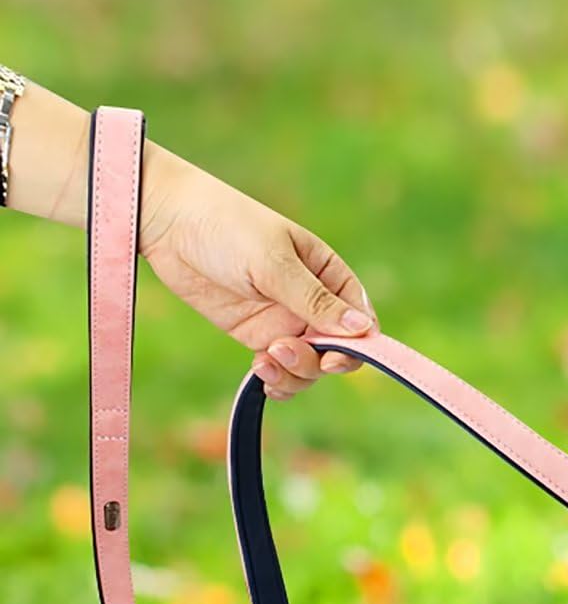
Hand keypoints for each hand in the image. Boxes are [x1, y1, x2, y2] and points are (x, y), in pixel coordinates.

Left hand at [138, 146, 375, 400]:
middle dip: (316, 361)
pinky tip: (260, 373)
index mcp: (329, 275)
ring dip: (294, 373)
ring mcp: (286, 322)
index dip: (356, 346)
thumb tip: (363, 330)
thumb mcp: (274, 263)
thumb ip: (315, 300)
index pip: (361, 321)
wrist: (167, 223)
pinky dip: (276, 380)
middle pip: (337, 351)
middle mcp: (313, 303)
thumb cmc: (227, 226)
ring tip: (264, 361)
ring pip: (310, 366)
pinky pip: (280, 370)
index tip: (334, 357)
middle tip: (284, 351)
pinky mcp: (258, 336)